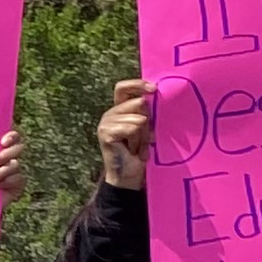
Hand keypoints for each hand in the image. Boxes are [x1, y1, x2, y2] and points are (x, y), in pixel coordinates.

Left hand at [0, 125, 22, 195]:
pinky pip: (19, 179)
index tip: (3, 142)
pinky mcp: (16, 186)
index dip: (12, 136)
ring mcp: (13, 171)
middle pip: (17, 148)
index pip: (11, 136)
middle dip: (5, 154)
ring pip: (14, 165)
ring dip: (0, 172)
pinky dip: (8, 182)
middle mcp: (7, 157)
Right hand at [96, 76, 154, 191]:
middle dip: (148, 122)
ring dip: (143, 136)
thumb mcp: (146, 128)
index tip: (154, 89)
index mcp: (119, 109)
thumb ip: (147, 112)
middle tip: (145, 138)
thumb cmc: (140, 152)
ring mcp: (105, 123)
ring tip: (138, 147)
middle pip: (138, 103)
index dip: (137, 84)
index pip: (123, 88)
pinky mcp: (105, 133)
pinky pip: (132, 128)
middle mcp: (110, 113)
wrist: (129, 176)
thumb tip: (155, 96)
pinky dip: (137, 141)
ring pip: (139, 119)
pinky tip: (133, 150)